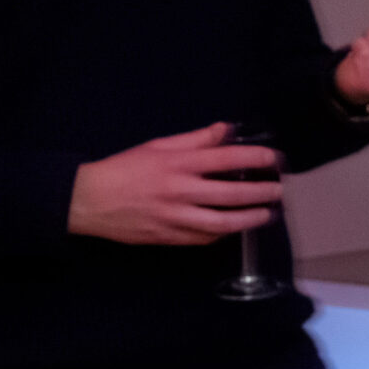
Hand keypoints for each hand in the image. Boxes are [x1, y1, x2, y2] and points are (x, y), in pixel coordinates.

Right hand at [66, 123, 282, 245]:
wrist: (88, 201)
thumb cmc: (124, 169)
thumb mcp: (158, 147)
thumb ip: (195, 140)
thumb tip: (226, 130)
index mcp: (178, 164)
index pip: (228, 159)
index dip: (257, 159)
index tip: (276, 160)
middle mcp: (180, 191)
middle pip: (232, 194)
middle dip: (262, 193)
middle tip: (280, 191)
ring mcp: (174, 217)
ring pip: (222, 223)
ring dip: (250, 219)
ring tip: (268, 214)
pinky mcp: (168, 237)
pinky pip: (204, 238)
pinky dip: (223, 233)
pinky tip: (236, 227)